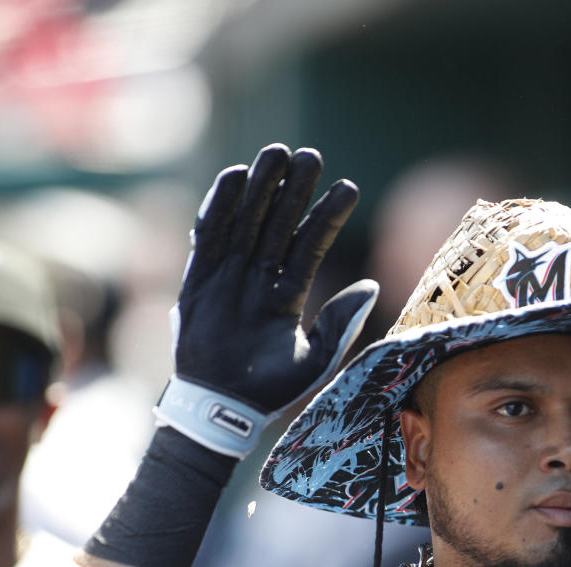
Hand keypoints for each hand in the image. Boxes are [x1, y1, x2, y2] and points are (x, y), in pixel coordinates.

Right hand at [155, 144, 376, 456]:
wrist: (222, 409)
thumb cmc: (272, 390)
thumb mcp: (316, 358)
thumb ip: (341, 322)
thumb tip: (372, 285)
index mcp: (287, 295)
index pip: (311, 246)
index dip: (328, 217)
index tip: (348, 188)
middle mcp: (259, 278)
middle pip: (278, 223)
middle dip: (294, 190)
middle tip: (310, 155)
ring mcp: (228, 276)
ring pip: (246, 221)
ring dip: (261, 187)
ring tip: (277, 153)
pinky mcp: (197, 279)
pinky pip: (209, 235)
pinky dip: (219, 206)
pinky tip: (235, 176)